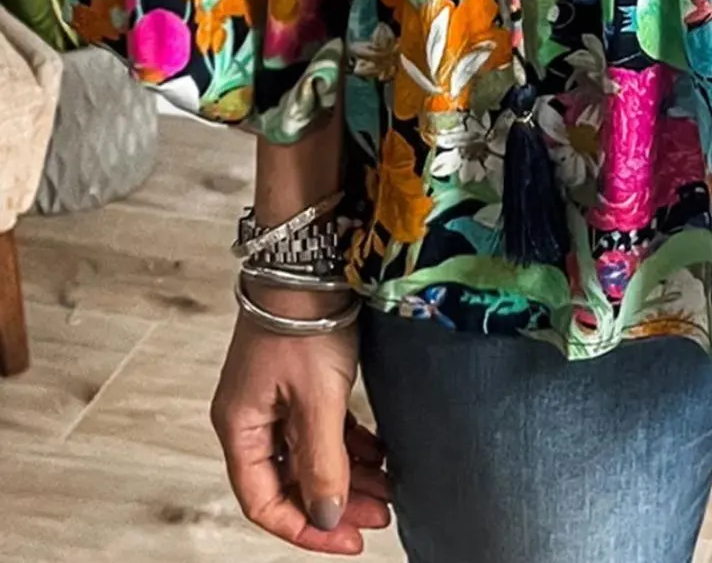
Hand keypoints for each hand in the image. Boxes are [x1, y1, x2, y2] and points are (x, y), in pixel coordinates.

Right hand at [211, 295, 392, 555]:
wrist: (311, 257)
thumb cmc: (302, 319)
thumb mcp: (317, 400)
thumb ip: (321, 462)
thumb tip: (325, 516)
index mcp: (240, 428)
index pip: (265, 502)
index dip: (306, 528)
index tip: (348, 538)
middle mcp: (253, 417)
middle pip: (290, 481)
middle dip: (336, 502)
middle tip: (380, 514)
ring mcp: (276, 397)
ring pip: (311, 455)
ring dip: (348, 475)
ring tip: (390, 487)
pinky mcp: (300, 378)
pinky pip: (322, 428)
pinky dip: (349, 444)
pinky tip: (380, 454)